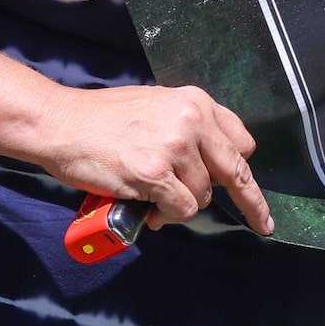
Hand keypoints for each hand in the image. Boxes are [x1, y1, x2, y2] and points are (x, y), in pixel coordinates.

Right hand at [29, 84, 272, 235]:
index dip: (239, 167)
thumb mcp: (156, 106)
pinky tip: (148, 207)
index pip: (239, 141)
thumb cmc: (101, 119)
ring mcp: (175, 148)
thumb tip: (209, 164)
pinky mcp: (156, 174)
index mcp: (196, 102)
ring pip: (202, 195)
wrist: (61, 123)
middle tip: (263, 224)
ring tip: (152, 195)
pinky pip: (182, 209)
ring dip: (180, 203)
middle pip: (236, 171)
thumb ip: (187, 128)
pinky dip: (167, 215)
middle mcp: (192, 121)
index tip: (248, 186)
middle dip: (252, 202)